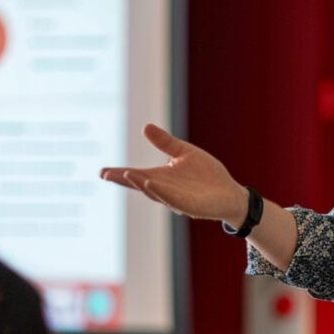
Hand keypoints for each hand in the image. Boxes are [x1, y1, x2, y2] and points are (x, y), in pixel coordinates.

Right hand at [100, 123, 248, 226]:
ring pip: (155, 192)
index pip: (137, 175)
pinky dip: (160, 191)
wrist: (231, 193)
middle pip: (141, 185)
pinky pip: (172, 199)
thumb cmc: (207, 176)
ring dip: (140, 183)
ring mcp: (177, 200)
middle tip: (108, 174)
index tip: (102, 172)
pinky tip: (150, 183)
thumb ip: (166, 143)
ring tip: (126, 174)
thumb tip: (145, 126)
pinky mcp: (190, 207)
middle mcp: (165, 190)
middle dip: (125, 180)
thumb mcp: (185, 153)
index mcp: (162, 178)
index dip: (120, 175)